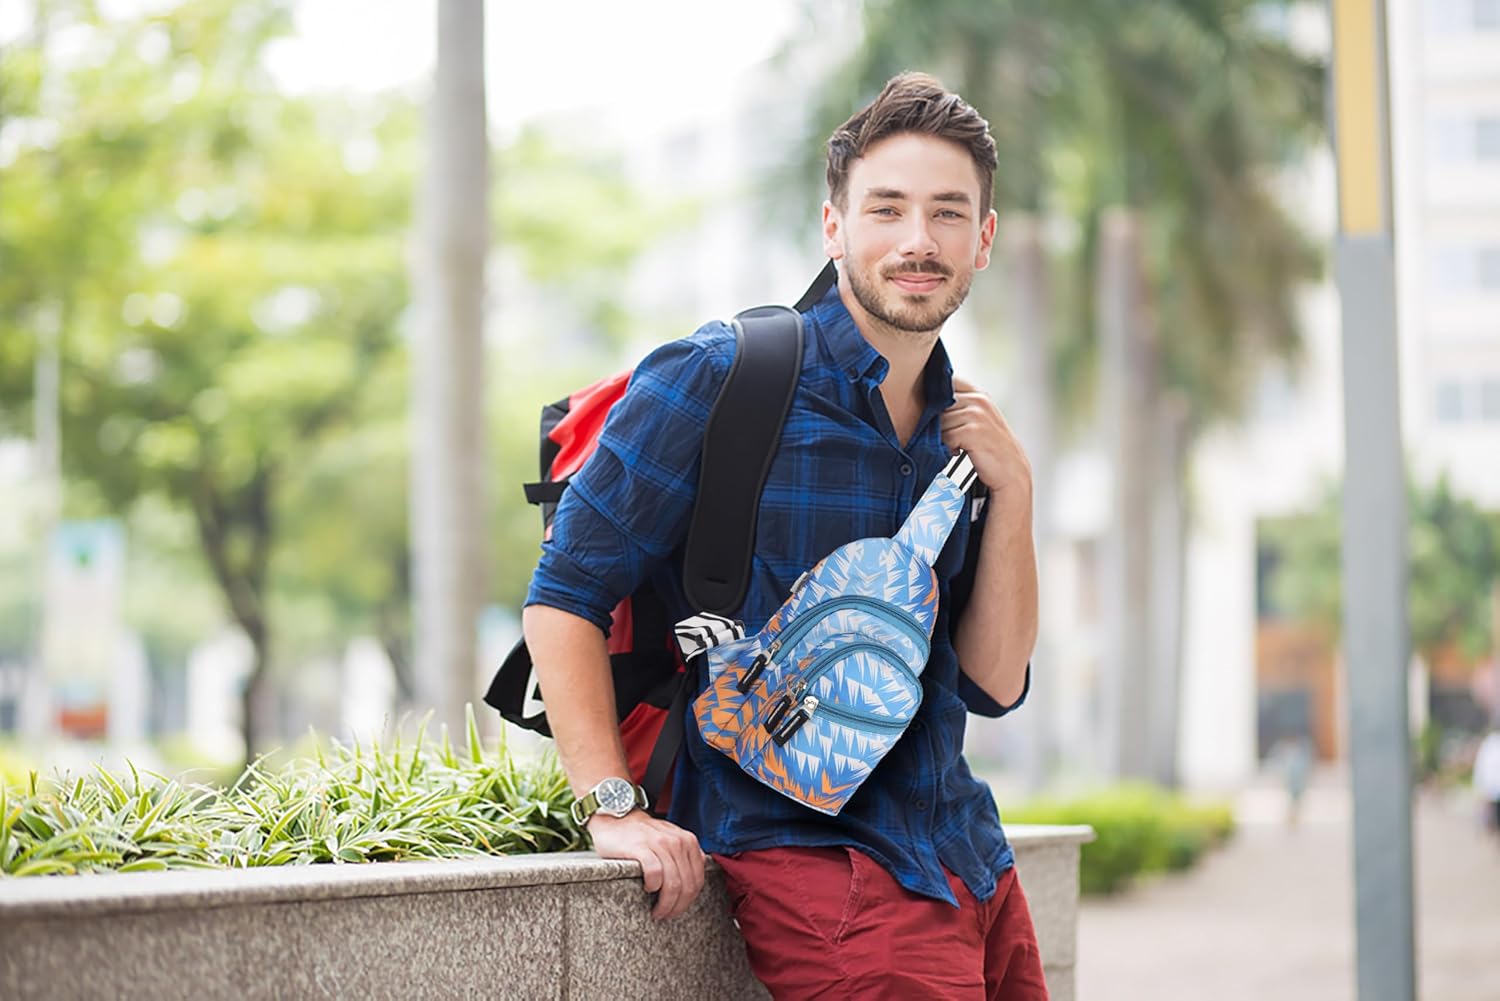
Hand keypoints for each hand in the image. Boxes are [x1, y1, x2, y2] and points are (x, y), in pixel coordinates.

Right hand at [586, 810, 706, 920]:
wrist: (616, 817)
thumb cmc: (642, 835)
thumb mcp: (671, 840)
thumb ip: (685, 856)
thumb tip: (694, 883)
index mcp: (688, 841)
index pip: (698, 879)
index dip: (689, 900)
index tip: (678, 909)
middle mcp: (677, 841)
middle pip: (687, 885)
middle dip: (678, 906)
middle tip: (666, 915)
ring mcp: (660, 843)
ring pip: (673, 883)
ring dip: (665, 904)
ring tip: (657, 911)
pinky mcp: (641, 847)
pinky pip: (655, 873)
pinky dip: (653, 886)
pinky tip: (646, 888)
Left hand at [941, 376, 1031, 500]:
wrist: (1012, 472)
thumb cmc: (990, 450)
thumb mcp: (977, 423)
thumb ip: (956, 410)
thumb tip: (920, 406)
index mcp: (978, 394)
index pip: (943, 386)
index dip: (934, 403)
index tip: (940, 421)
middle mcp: (978, 400)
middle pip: (937, 407)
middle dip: (937, 425)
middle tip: (951, 440)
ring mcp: (977, 414)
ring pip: (939, 423)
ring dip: (943, 438)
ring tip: (958, 447)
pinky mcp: (973, 430)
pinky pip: (945, 437)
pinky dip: (948, 448)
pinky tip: (960, 453)